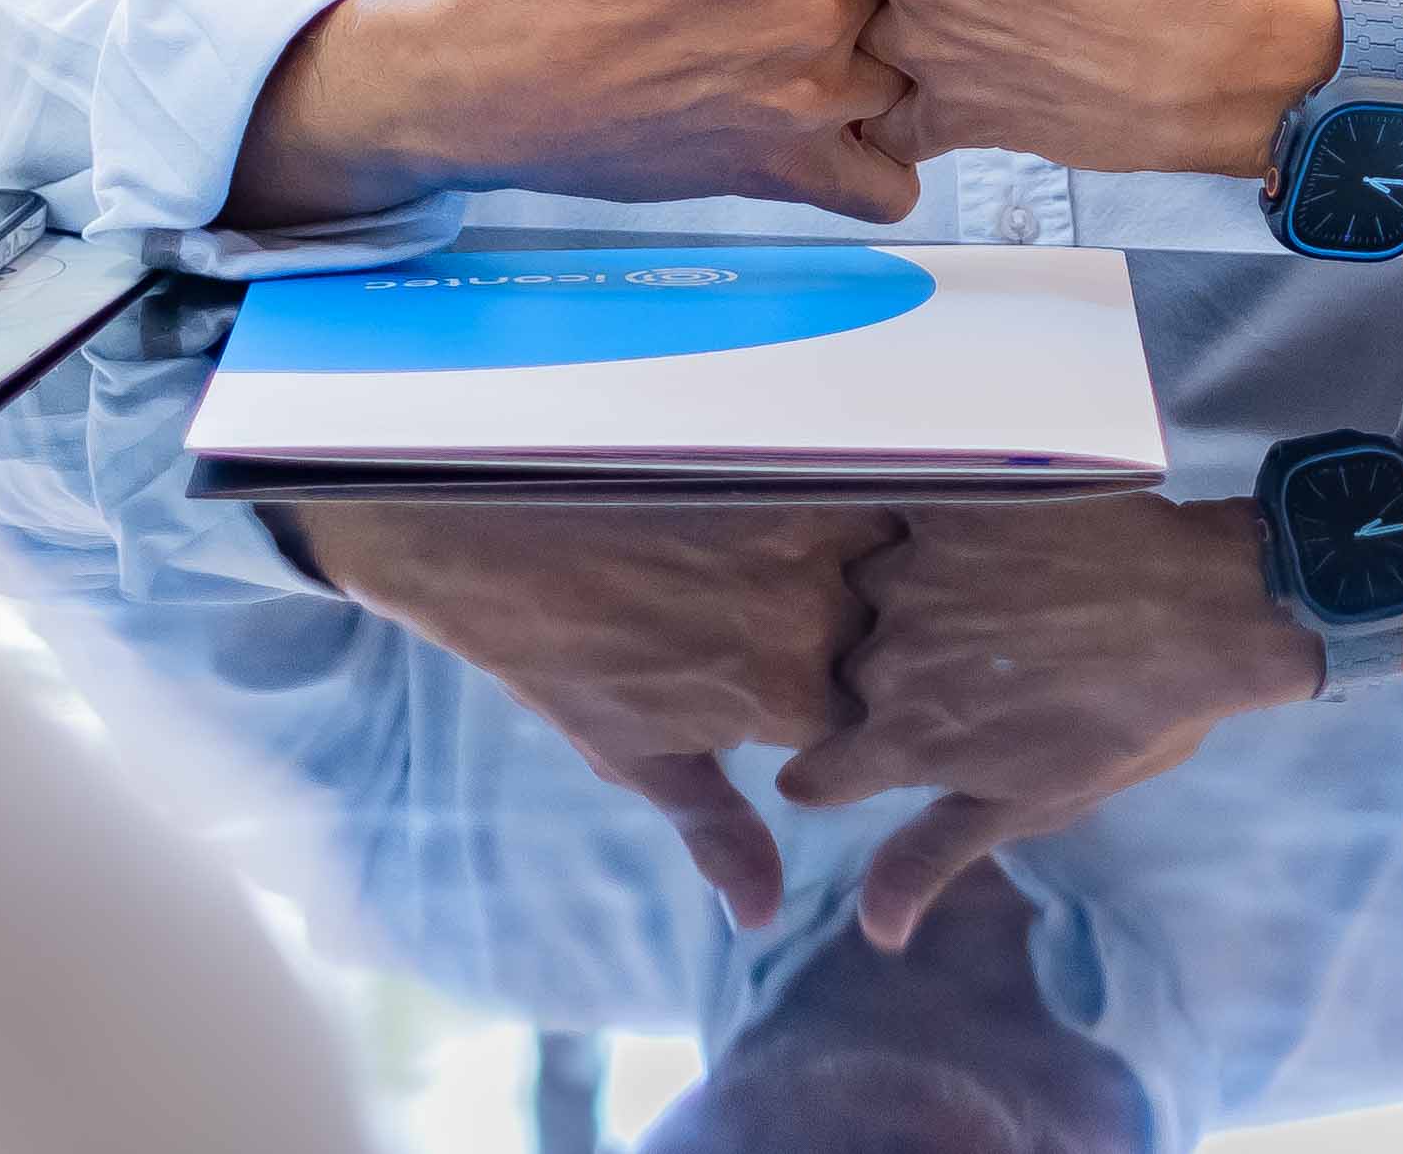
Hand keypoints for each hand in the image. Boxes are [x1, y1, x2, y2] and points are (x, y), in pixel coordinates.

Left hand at [283, 493, 901, 927]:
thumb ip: (720, 834)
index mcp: (789, 704)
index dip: (874, 721)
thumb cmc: (564, 660)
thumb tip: (761, 917)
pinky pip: (870, 505)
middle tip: (833, 632)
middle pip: (904, 645)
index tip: (847, 706)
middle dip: (889, 646)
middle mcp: (815, 628)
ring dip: (885, 577)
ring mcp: (809, 549)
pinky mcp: (793, 484)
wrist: (499, 542)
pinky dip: (866, 518)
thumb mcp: (641, 760)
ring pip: (900, 570)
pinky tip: (822, 522)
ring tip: (825, 575)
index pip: (888, 728)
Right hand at [784, 490, 1313, 940]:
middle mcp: (887, 661)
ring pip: (868, 594)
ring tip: (992, 600)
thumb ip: (935, 855)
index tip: (886, 750)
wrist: (1204, 610)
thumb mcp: (1031, 802)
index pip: (815, 771)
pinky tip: (996, 545)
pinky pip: (905, 522)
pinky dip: (935, 534)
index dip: (845, 765)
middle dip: (889, 674)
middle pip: (844, 674)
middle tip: (977, 664)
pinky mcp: (947, 510)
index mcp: (902, 743)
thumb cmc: (1127, 721)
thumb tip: (875, 932)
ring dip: (908, 599)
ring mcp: (914, 578)